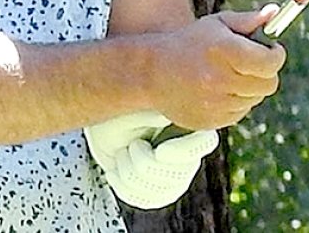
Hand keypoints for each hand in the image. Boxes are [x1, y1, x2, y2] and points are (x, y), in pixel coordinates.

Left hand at [84, 110, 218, 208]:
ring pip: (159, 191)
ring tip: (123, 154)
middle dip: (144, 163)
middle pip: (178, 175)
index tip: (160, 151)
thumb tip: (167, 116)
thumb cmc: (120, 112)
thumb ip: (152, 114)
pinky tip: (116, 171)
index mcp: (189, 125)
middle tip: (132, 144)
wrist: (103, 128)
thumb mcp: (134, 108)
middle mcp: (189, 155)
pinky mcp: (159, 193)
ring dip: (129, 173)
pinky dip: (123, 186)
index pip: (206, 142)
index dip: (185, 152)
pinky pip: (145, 200)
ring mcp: (176, 177)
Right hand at [146, 4, 284, 131]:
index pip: (270, 62)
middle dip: (266, 72)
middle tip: (254, 62)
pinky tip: (218, 89)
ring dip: (249, 87)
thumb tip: (274, 12)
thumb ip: (248, 20)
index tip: (273, 50)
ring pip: (254, 99)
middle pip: (268, 84)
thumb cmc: (189, 43)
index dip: (276, 55)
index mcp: (225, 51)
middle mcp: (221, 79)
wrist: (152, 72)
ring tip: (229, 74)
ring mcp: (216, 103)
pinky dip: (236, 101)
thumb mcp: (217, 24)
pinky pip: (240, 112)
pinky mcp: (212, 121)